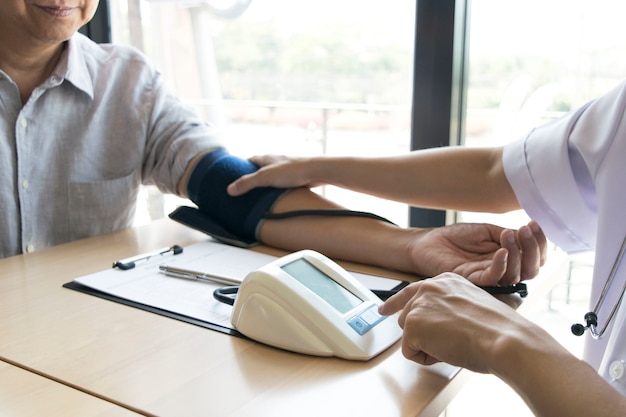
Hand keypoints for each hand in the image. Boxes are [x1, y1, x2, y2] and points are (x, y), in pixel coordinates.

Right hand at [228, 155, 316, 194]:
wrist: (316, 172)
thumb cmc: (292, 171)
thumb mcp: (264, 177)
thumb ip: (247, 183)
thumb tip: (230, 190)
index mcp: (267, 158)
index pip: (251, 160)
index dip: (243, 166)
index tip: (236, 174)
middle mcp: (277, 161)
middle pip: (262, 167)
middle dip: (255, 175)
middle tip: (248, 186)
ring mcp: (288, 168)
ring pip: (274, 174)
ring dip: (268, 182)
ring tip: (262, 194)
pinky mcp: (297, 176)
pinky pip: (285, 182)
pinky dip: (280, 187)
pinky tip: (279, 195)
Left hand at [378, 273, 535, 372]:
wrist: (504, 339)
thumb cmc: (498, 329)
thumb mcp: (472, 306)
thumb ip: (449, 308)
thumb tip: (438, 325)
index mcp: (445, 281)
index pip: (412, 291)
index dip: (396, 304)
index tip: (384, 309)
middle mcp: (429, 288)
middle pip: (409, 318)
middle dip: (423, 335)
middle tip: (450, 342)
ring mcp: (419, 305)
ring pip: (410, 336)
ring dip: (428, 346)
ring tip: (454, 344)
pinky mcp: (413, 325)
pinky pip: (410, 352)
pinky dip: (427, 359)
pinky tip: (448, 351)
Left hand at [409, 221, 546, 286]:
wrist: (429, 243)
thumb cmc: (456, 237)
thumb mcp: (487, 231)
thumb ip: (507, 235)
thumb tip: (526, 235)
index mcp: (508, 257)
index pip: (533, 257)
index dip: (539, 244)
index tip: (534, 224)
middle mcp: (502, 270)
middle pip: (530, 270)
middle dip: (533, 249)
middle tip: (526, 230)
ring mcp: (488, 276)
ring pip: (514, 275)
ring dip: (517, 253)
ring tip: (510, 234)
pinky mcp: (472, 279)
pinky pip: (492, 277)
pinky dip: (500, 264)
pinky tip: (501, 251)